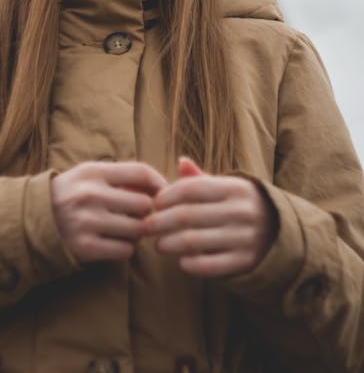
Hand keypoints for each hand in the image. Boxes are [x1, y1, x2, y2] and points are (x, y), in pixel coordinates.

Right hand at [51, 161, 165, 262]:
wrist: (34, 218)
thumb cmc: (73, 192)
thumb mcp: (91, 174)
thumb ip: (121, 176)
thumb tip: (160, 187)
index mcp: (94, 172)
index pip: (140, 172)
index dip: (159, 183)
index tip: (164, 193)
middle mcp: (91, 195)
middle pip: (144, 204)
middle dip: (148, 212)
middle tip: (143, 216)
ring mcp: (87, 222)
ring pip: (137, 230)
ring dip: (138, 232)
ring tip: (128, 229)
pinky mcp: (84, 247)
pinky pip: (124, 251)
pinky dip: (126, 249)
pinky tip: (116, 242)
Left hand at [143, 157, 276, 276]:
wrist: (280, 231)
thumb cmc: (240, 205)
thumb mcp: (226, 187)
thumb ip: (202, 179)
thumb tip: (181, 161)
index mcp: (235, 187)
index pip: (190, 189)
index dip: (166, 197)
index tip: (153, 204)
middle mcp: (242, 210)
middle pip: (187, 216)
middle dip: (160, 222)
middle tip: (146, 227)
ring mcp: (245, 237)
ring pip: (194, 241)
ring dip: (169, 244)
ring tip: (158, 245)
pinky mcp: (246, 261)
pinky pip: (210, 265)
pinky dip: (190, 264)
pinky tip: (180, 261)